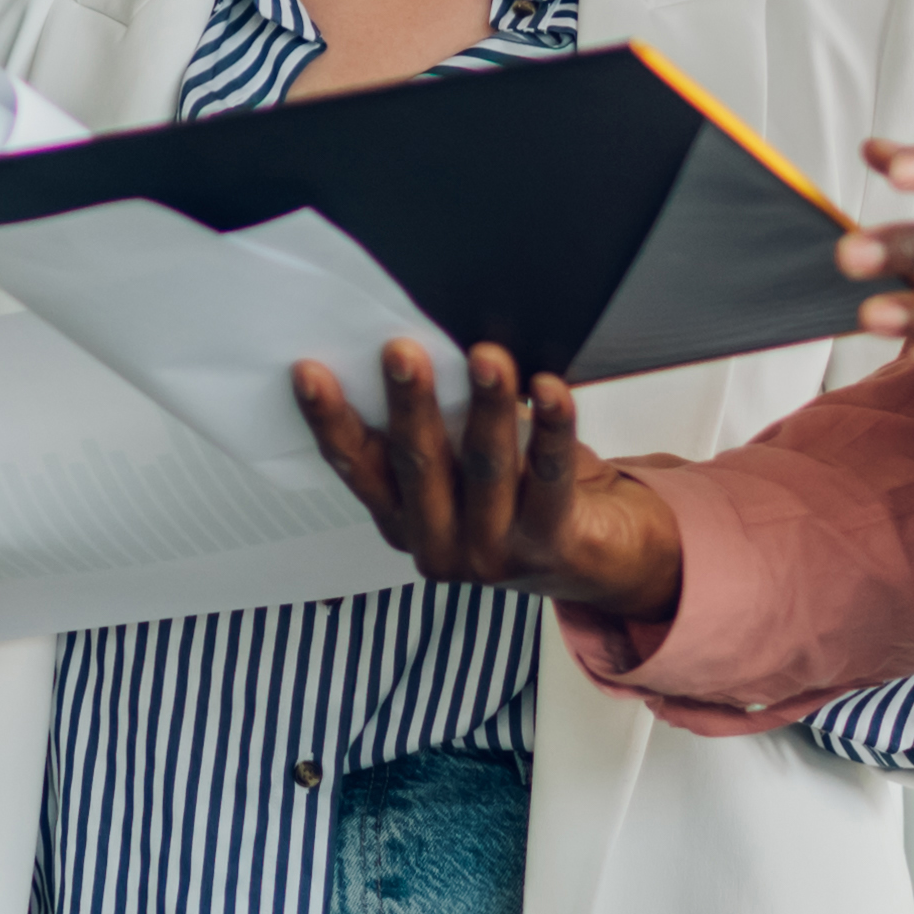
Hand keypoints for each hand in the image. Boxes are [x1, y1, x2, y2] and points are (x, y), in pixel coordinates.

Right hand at [290, 342, 682, 617]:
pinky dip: (551, 428)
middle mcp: (440, 546)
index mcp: (403, 522)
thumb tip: (411, 353)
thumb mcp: (461, 473)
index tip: (310, 372)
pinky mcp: (550, 546)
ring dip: (485, 406)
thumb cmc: (522, 501)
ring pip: (484, 468)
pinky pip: (550, 477)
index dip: (331, 421)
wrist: (602, 562)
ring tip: (486, 357)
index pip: (357, 467)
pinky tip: (549, 390)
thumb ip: (434, 435)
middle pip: (418, 466)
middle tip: (401, 351)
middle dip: (409, 404)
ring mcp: (494, 554)